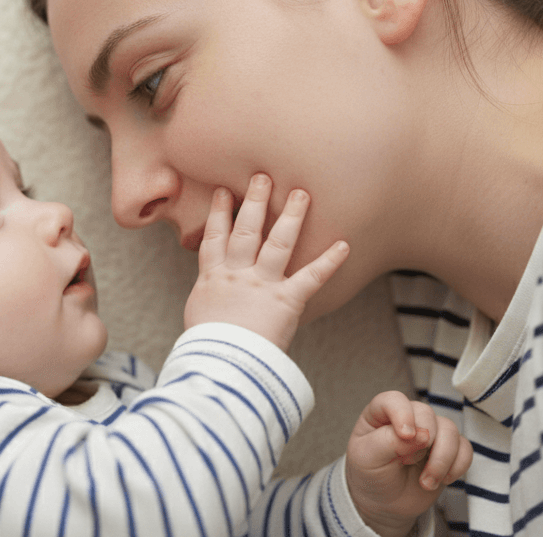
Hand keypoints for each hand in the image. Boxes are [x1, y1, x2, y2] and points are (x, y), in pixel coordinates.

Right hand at [184, 173, 348, 350]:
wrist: (219, 365)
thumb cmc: (207, 348)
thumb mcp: (198, 317)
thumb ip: (208, 301)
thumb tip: (209, 301)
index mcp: (213, 278)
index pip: (215, 238)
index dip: (218, 213)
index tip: (222, 192)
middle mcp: (237, 274)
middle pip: (246, 230)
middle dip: (254, 201)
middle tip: (262, 176)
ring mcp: (262, 285)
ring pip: (277, 242)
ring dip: (290, 216)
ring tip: (300, 193)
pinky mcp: (286, 301)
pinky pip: (311, 277)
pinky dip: (329, 261)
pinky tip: (343, 244)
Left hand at [346, 391, 472, 536]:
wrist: (384, 503)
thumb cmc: (371, 475)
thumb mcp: (368, 458)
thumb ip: (389, 442)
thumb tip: (421, 434)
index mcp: (381, 414)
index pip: (395, 399)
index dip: (403, 414)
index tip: (406, 436)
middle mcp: (408, 417)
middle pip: (427, 414)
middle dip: (422, 442)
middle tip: (406, 462)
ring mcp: (430, 432)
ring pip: (450, 429)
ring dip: (442, 459)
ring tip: (426, 482)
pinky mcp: (447, 450)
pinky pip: (465, 448)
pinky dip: (457, 466)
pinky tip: (442, 480)